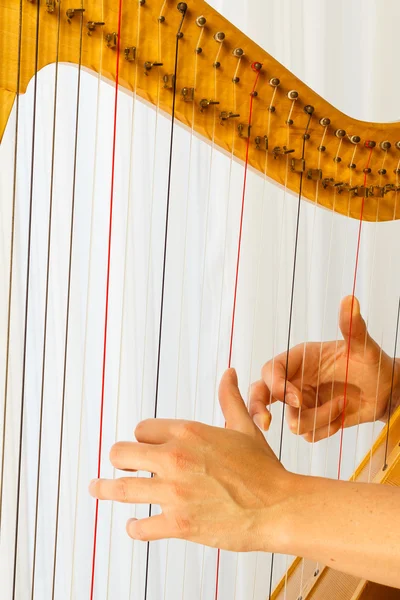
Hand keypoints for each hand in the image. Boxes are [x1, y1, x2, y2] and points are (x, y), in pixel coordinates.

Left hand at [89, 369, 291, 551]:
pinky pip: (141, 527)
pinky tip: (133, 525)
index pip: (142, 429)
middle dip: (119, 458)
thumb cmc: (263, 468)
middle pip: (121, 453)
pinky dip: (134, 527)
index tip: (144, 446)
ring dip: (105, 489)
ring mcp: (174, 492)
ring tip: (95, 488)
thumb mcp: (245, 427)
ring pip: (121, 488)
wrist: (279, 506)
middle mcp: (175, 458)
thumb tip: (228, 373)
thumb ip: (229, 398)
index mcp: (188, 432)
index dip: (142, 438)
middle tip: (118, 464)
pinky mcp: (179, 523)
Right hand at [250, 296, 399, 441]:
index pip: (270, 370)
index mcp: (298, 359)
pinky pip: (308, 435)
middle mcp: (295, 380)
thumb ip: (353, 327)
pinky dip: (327, 429)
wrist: (388, 391)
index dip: (277, 385)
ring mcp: (302, 402)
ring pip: (293, 421)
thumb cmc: (373, 364)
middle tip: (266, 423)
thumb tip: (350, 300)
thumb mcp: (364, 347)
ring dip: (320, 418)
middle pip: (260, 394)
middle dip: (258, 408)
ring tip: (344, 403)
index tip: (299, 399)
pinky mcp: (313, 421)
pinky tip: (343, 417)